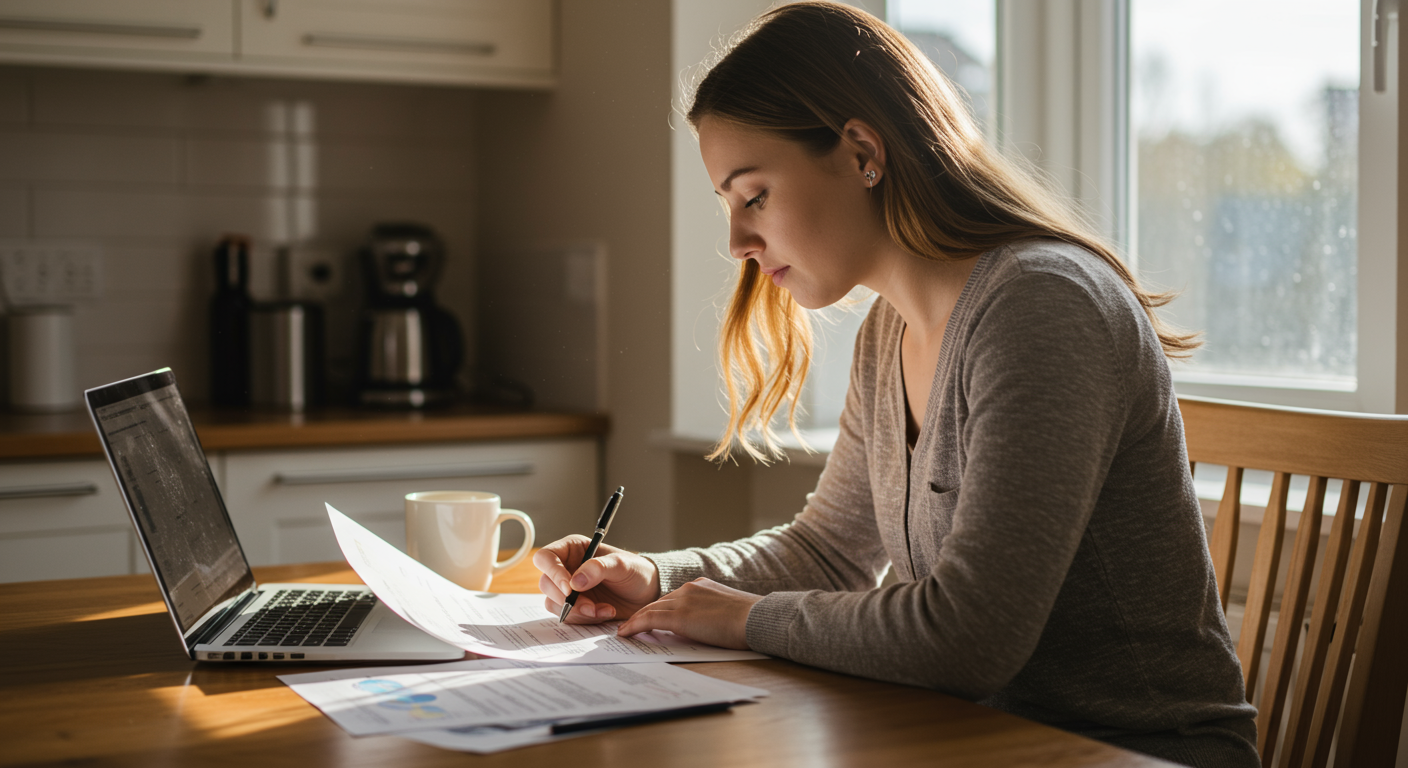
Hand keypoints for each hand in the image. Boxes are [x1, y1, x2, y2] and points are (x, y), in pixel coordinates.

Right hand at [534, 535, 660, 623]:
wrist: (646, 593)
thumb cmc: (635, 571)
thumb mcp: (622, 564)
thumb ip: (598, 568)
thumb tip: (575, 582)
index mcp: (572, 549)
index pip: (546, 557)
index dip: (553, 573)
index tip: (570, 588)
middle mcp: (566, 568)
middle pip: (546, 584)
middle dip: (567, 599)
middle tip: (590, 606)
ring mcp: (568, 589)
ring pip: (554, 603)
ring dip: (577, 611)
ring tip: (603, 610)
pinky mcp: (574, 607)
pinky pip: (568, 616)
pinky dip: (585, 619)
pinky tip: (605, 613)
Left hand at [616, 578, 761, 649]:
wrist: (757, 618)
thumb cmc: (751, 621)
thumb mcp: (728, 612)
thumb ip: (712, 614)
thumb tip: (704, 628)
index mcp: (701, 586)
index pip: (672, 599)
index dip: (657, 610)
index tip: (647, 619)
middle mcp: (690, 588)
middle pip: (657, 603)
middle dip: (642, 615)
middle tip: (628, 625)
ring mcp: (683, 600)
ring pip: (650, 610)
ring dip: (634, 621)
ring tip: (624, 631)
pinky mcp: (680, 616)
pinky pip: (649, 619)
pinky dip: (634, 626)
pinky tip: (625, 634)